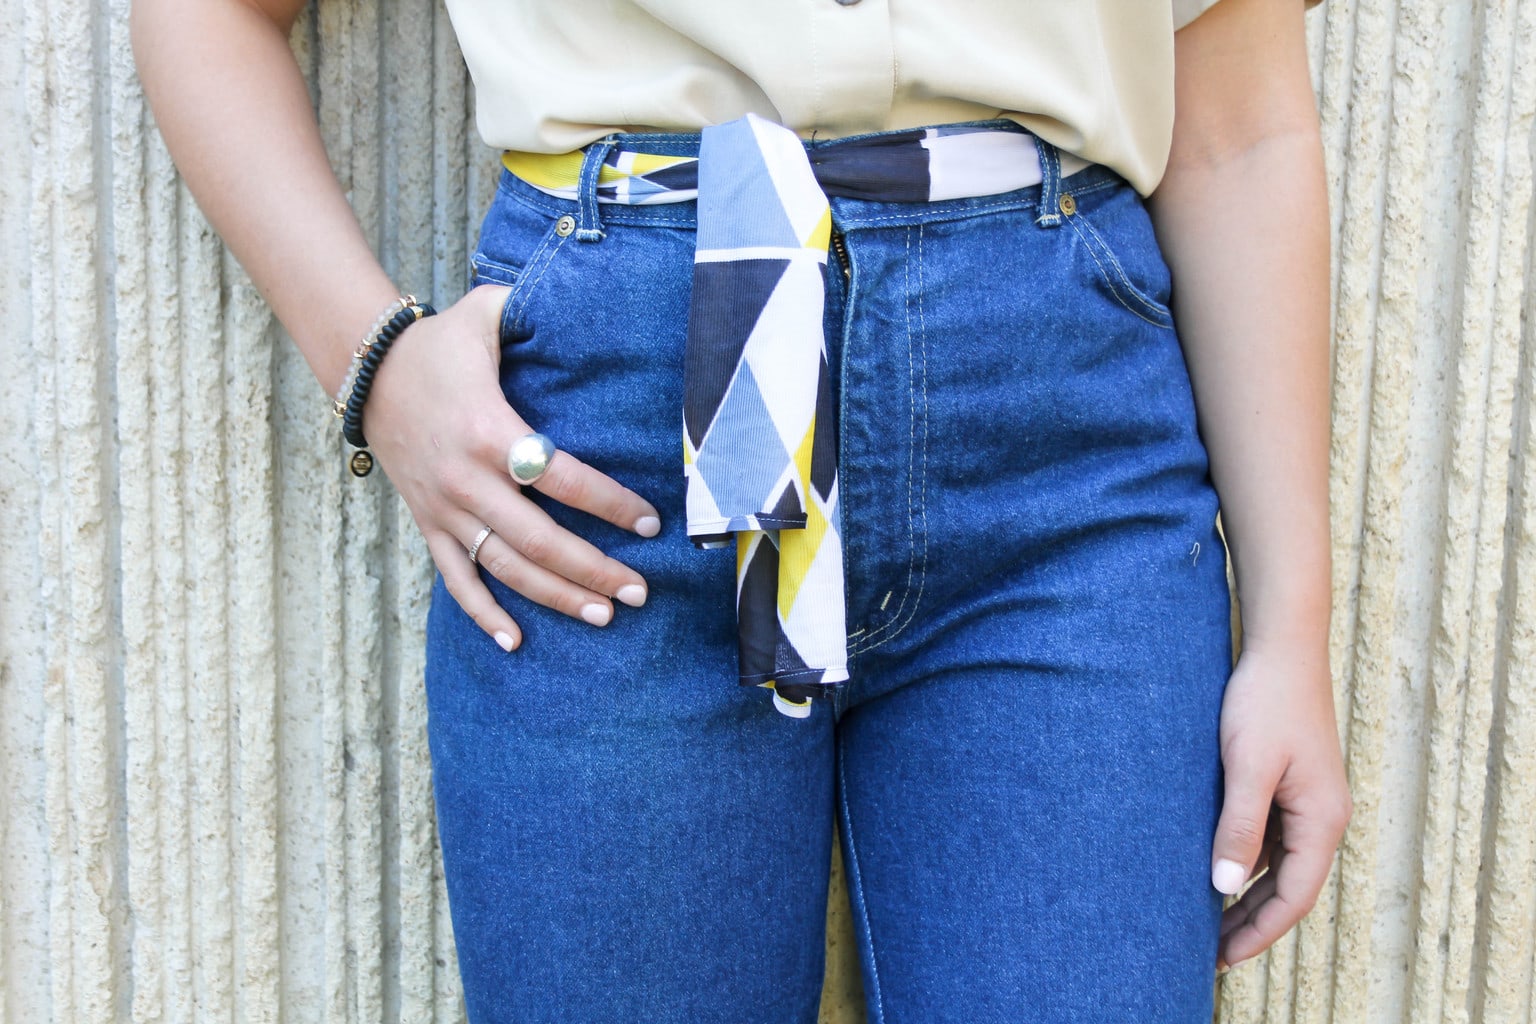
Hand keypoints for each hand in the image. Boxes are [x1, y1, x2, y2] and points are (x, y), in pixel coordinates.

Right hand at [360, 285, 661, 650]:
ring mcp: (444, 507)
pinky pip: (455, 579)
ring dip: (555, 596)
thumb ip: (531, 306)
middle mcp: (466, 478)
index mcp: (488, 429)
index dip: (608, 503)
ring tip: (604, 614)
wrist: (365, 371)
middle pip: (538, 538)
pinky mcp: (428, 524)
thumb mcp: (485, 314)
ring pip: (504, 567)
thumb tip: (583, 291)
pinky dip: (483, 613)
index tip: (650, 523)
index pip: (559, 476)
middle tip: (642, 591)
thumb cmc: (439, 344)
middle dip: (593, 569)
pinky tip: (515, 641)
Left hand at [1210, 639, 1351, 968]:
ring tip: (1205, 921)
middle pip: (1288, 889)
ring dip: (1245, 894)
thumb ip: (1238, 826)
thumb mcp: (1247, 766)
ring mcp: (1307, 802)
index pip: (1293, 897)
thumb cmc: (1266, 701)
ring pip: (1277, 866)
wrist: (1282, 647)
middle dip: (1249, 922)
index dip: (1258, 932)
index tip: (1221, 958)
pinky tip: (1214, 869)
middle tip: (1207, 953)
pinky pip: (1270, 839)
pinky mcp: (1290, 785)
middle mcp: (1322, 818)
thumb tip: (1221, 886)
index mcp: (1321, 821)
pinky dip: (1245, 861)